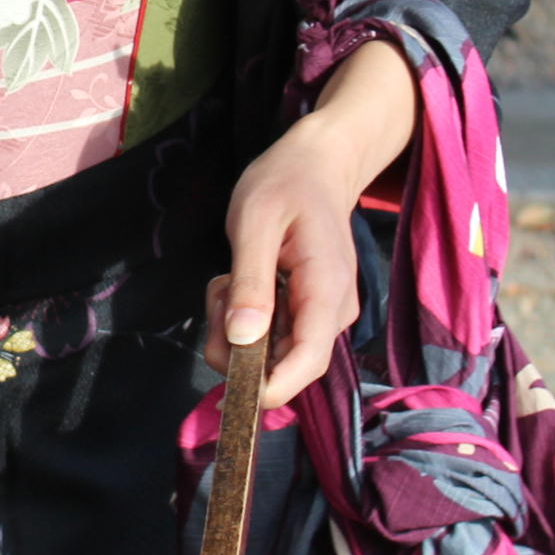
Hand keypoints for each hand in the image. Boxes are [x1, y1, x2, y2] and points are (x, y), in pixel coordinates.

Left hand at [207, 38, 413, 407]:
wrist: (316, 164)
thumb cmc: (284, 185)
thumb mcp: (255, 224)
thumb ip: (251, 282)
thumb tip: (243, 340)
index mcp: (327, 289)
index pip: (308, 360)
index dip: (271, 387)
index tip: (229, 390)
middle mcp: (334, 311)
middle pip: (283, 362)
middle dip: (237, 343)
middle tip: (220, 290)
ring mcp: (324, 313)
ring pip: (271, 349)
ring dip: (236, 325)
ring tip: (230, 275)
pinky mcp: (309, 311)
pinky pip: (271, 333)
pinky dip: (245, 315)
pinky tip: (241, 279)